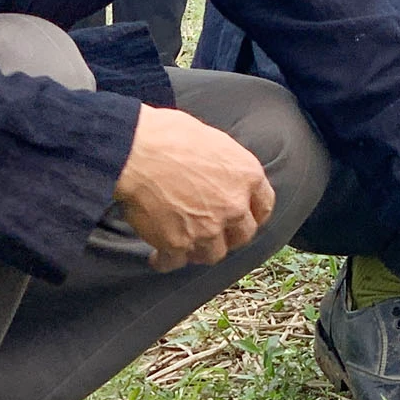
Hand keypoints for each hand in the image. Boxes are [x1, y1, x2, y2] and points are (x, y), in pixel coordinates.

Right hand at [113, 104, 273, 271]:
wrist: (135, 152)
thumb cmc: (169, 136)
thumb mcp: (213, 140)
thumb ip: (225, 166)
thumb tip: (219, 173)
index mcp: (247, 176)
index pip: (263, 206)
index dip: (252, 215)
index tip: (243, 218)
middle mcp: (234, 206)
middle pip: (242, 236)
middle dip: (228, 236)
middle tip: (212, 232)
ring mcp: (208, 229)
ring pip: (213, 254)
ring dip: (200, 250)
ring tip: (186, 244)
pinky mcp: (178, 244)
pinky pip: (176, 263)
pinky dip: (166, 261)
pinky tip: (158, 257)